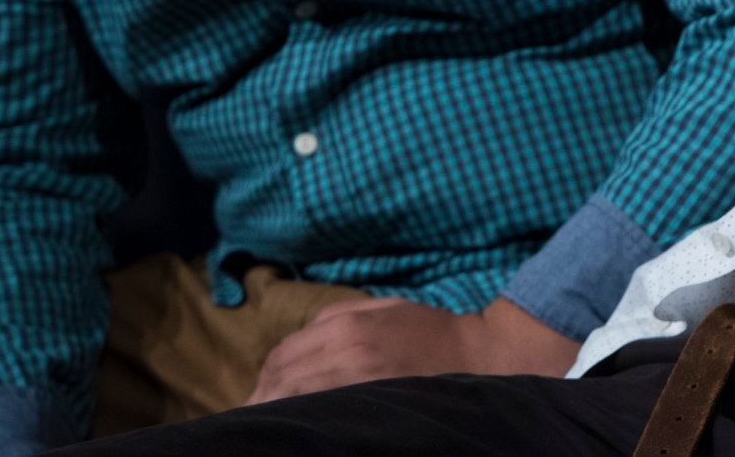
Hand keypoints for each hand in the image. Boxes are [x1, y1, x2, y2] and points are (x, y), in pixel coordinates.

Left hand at [246, 294, 581, 403]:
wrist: (478, 358)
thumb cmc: (431, 332)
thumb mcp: (385, 308)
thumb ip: (338, 314)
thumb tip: (300, 337)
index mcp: (345, 327)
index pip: (282, 355)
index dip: (266, 375)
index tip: (261, 390)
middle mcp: (344, 354)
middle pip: (280, 382)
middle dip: (263, 397)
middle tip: (256, 413)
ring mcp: (354, 386)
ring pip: (294, 402)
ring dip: (275, 411)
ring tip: (270, 424)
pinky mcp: (367, 408)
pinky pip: (320, 418)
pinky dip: (301, 421)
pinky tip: (298, 426)